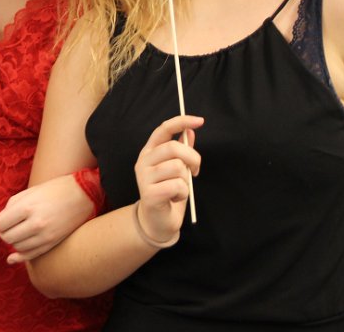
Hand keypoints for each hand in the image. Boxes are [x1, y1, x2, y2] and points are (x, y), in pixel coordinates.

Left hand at [0, 174, 94, 263]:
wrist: (82, 195)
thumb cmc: (54, 190)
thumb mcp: (30, 191)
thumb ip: (11, 206)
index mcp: (27, 207)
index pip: (0, 224)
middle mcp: (35, 224)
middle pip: (7, 237)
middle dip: (3, 232)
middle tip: (6, 225)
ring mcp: (45, 236)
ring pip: (17, 247)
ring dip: (12, 241)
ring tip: (17, 232)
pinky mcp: (52, 243)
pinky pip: (30, 256)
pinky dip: (19, 257)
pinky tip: (13, 256)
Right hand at [134, 115, 202, 244]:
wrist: (157, 222)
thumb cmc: (169, 193)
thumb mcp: (177, 169)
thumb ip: (182, 150)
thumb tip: (190, 131)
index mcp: (150, 151)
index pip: (163, 129)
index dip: (181, 122)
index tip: (200, 120)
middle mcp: (143, 161)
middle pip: (173, 148)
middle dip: (192, 158)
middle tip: (195, 170)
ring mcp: (144, 177)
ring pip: (177, 167)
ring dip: (186, 180)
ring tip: (180, 188)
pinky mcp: (149, 194)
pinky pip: (177, 186)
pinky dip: (183, 193)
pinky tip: (176, 198)